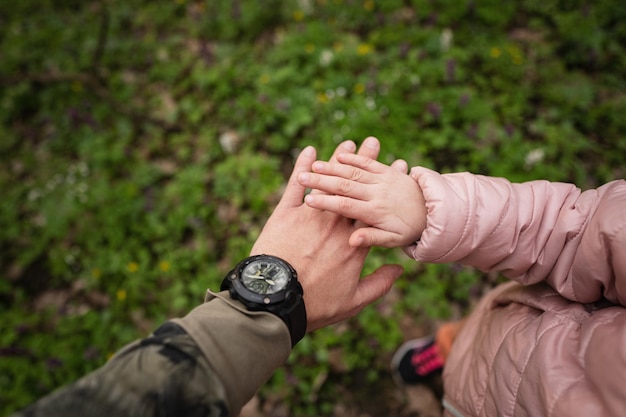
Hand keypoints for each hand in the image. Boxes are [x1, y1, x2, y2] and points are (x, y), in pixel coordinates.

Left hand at [251, 138, 403, 331]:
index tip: (394, 174)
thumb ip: (379, 284)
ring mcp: (310, 216)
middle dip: (365, 164)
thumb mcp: (353, 302)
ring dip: (338, 161)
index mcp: (354, 245)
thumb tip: (399, 270)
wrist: (276, 300)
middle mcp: (335, 226)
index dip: (384, 190)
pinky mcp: (285, 214)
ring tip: (349, 141)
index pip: (373, 211)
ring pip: (328, 183)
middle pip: (354, 189)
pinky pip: (295, 186)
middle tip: (374, 142)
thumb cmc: (315, 305)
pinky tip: (309, 151)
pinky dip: (302, 167)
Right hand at [296, 150, 426, 247]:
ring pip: (354, 171)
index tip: (308, 201)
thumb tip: (353, 242)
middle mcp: (377, 194)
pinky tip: (341, 154)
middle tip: (303, 177)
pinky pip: (369, 163)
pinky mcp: (387, 172)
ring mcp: (382, 181)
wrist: (435, 212)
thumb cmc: (409, 231)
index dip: (327, 203)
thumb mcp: (392, 240)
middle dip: (322, 181)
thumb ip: (371, 239)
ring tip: (316, 165)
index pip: (346, 207)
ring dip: (334, 167)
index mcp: (375, 213)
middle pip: (345, 185)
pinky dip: (355, 158)